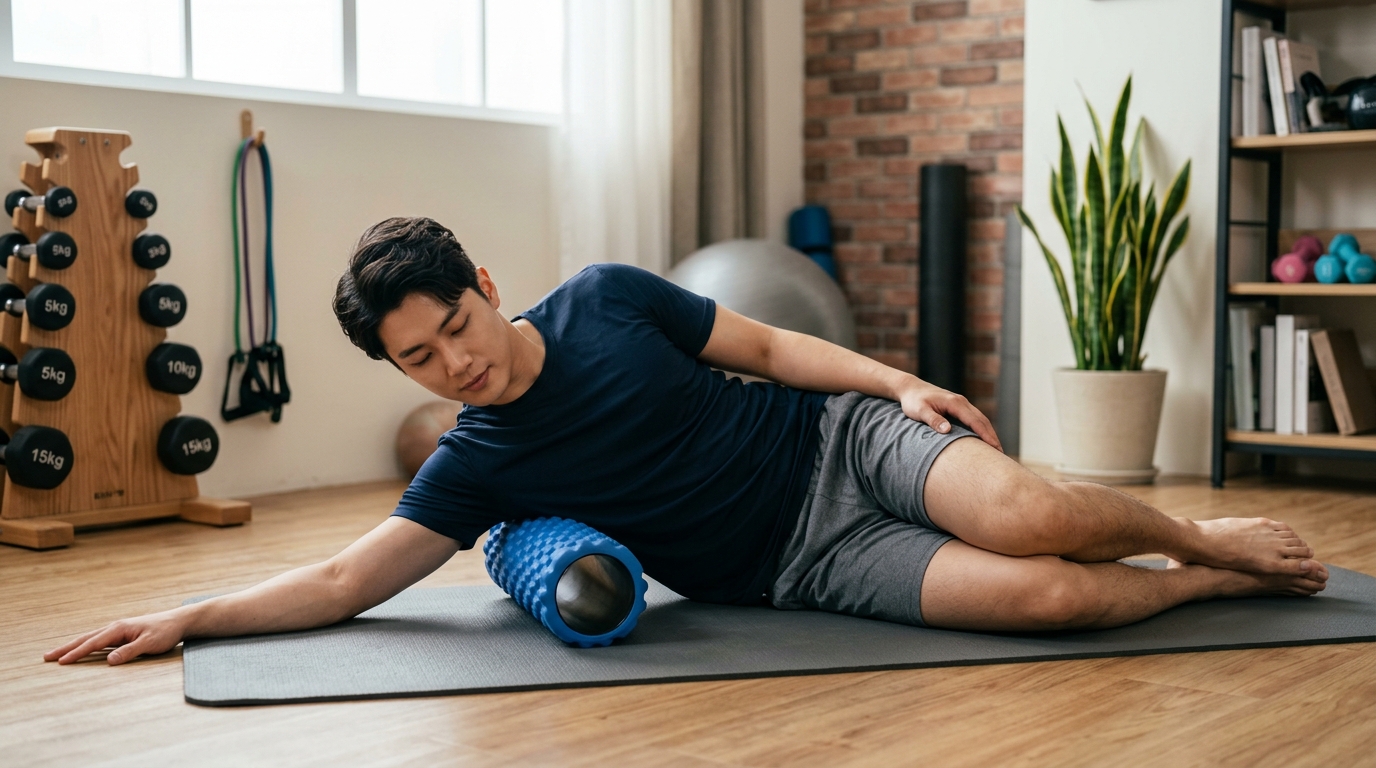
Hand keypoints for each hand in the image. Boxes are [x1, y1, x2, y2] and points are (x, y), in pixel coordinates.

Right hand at [44, 608, 189, 665]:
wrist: (178, 622)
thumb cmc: (165, 632)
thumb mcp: (149, 644)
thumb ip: (129, 652)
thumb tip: (108, 661)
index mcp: (119, 629)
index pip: (93, 643)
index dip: (76, 653)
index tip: (60, 661)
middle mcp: (115, 628)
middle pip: (86, 639)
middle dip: (66, 648)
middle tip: (46, 657)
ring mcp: (118, 630)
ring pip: (90, 639)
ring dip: (73, 646)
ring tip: (57, 654)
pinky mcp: (122, 635)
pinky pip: (99, 641)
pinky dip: (86, 646)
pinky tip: (80, 650)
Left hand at [898, 379, 1002, 451]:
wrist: (910, 388)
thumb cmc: (913, 400)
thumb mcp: (920, 411)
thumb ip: (933, 420)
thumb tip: (947, 430)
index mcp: (955, 403)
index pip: (975, 421)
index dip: (986, 435)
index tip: (995, 448)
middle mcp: (961, 402)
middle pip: (982, 420)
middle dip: (992, 436)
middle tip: (1001, 454)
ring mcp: (961, 404)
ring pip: (980, 419)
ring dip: (989, 433)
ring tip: (996, 450)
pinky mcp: (958, 407)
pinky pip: (974, 419)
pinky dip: (982, 429)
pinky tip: (983, 440)